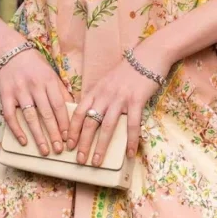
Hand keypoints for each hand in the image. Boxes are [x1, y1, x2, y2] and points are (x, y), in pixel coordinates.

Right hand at [0, 47, 72, 154]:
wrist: (9, 49)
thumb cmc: (34, 64)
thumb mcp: (51, 73)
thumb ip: (60, 91)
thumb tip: (72, 111)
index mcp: (49, 81)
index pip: (59, 106)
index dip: (65, 123)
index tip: (70, 139)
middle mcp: (34, 86)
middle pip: (46, 114)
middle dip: (54, 134)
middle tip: (59, 150)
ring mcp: (19, 91)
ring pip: (30, 117)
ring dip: (38, 136)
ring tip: (45, 150)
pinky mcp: (5, 95)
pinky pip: (10, 115)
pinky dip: (17, 129)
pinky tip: (24, 141)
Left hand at [66, 41, 170, 164]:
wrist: (149, 56)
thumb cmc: (128, 70)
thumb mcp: (107, 81)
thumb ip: (99, 96)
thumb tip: (92, 113)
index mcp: (95, 90)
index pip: (78, 112)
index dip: (71, 130)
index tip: (67, 144)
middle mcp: (104, 95)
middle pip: (89, 123)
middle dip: (82, 143)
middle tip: (78, 160)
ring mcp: (120, 98)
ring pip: (106, 127)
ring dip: (100, 146)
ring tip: (96, 162)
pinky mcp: (136, 101)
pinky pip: (132, 125)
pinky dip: (131, 141)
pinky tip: (130, 153)